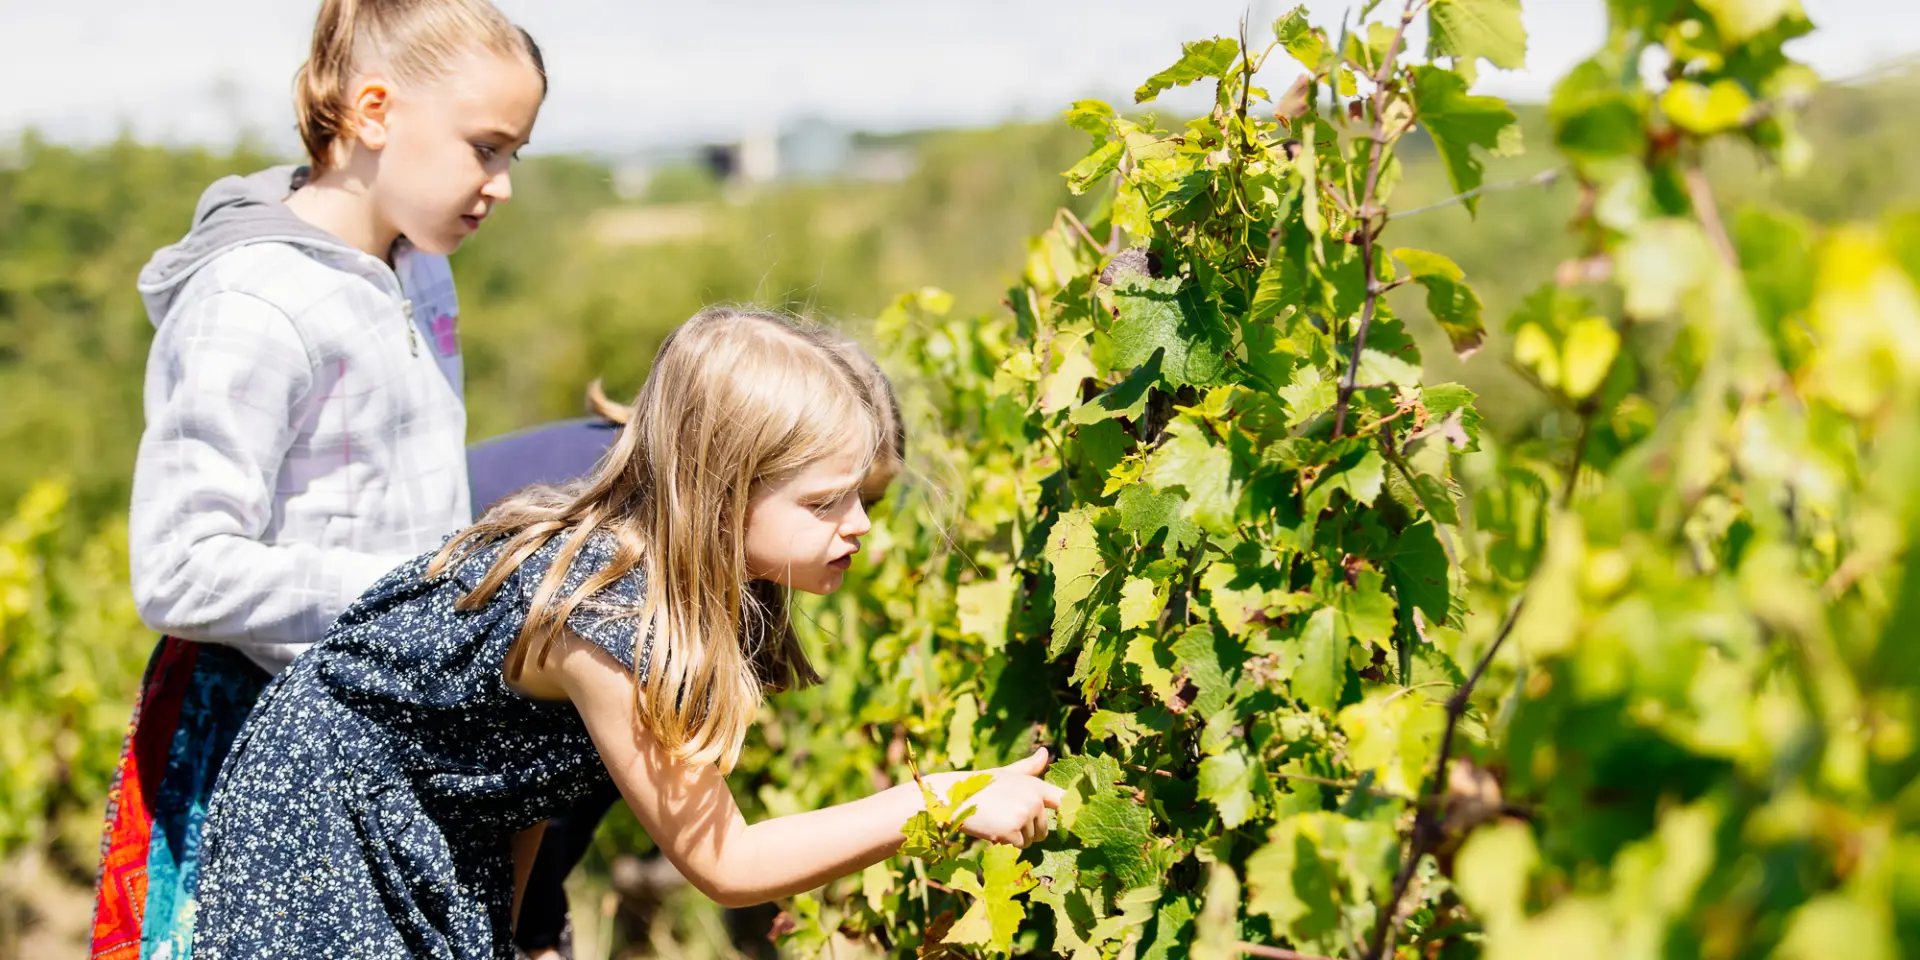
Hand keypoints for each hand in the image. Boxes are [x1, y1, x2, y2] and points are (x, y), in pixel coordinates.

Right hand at [927, 748, 1066, 847]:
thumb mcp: (1007, 773)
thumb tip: (1045, 752)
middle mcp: (1034, 800)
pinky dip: (1005, 845)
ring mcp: (1024, 816)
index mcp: (1035, 785)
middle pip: (1044, 830)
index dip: (1070, 812)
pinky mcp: (1012, 831)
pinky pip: (1017, 848)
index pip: (1064, 801)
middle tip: (1005, 817)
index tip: (1072, 822)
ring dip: (1015, 838)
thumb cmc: (981, 784)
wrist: (955, 796)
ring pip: (1030, 841)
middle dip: (1028, 830)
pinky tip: (992, 830)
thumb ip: (1029, 767)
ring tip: (996, 821)